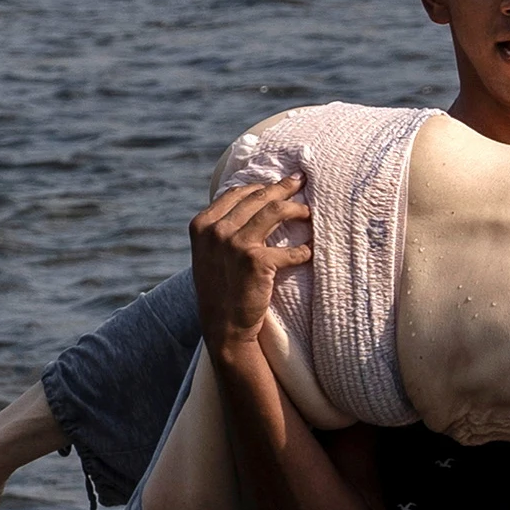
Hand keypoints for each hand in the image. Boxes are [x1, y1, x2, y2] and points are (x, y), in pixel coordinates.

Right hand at [189, 176, 308, 350]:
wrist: (223, 327)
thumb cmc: (220, 289)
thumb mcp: (209, 253)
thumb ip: (221, 227)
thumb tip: (251, 202)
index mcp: (202, 224)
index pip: (237, 192)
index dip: (261, 185)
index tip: (279, 184)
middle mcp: (216, 230)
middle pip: (258, 197)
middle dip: (284, 188)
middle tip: (301, 182)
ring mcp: (235, 244)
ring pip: (275, 211)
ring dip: (297, 209)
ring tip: (308, 212)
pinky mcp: (257, 262)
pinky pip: (290, 249)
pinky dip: (303, 250)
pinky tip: (308, 252)